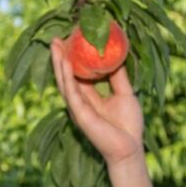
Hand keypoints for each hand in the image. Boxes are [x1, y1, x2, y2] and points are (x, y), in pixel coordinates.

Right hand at [50, 38, 144, 167]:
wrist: (131, 148)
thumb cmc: (128, 124)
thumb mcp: (125, 93)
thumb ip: (118, 76)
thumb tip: (117, 54)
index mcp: (89, 97)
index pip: (76, 74)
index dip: (71, 58)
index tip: (69, 40)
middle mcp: (80, 102)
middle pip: (65, 76)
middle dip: (59, 58)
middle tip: (55, 39)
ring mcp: (78, 108)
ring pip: (64, 82)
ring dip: (58, 63)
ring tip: (55, 45)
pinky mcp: (80, 114)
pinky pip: (71, 92)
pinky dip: (67, 76)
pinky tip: (64, 62)